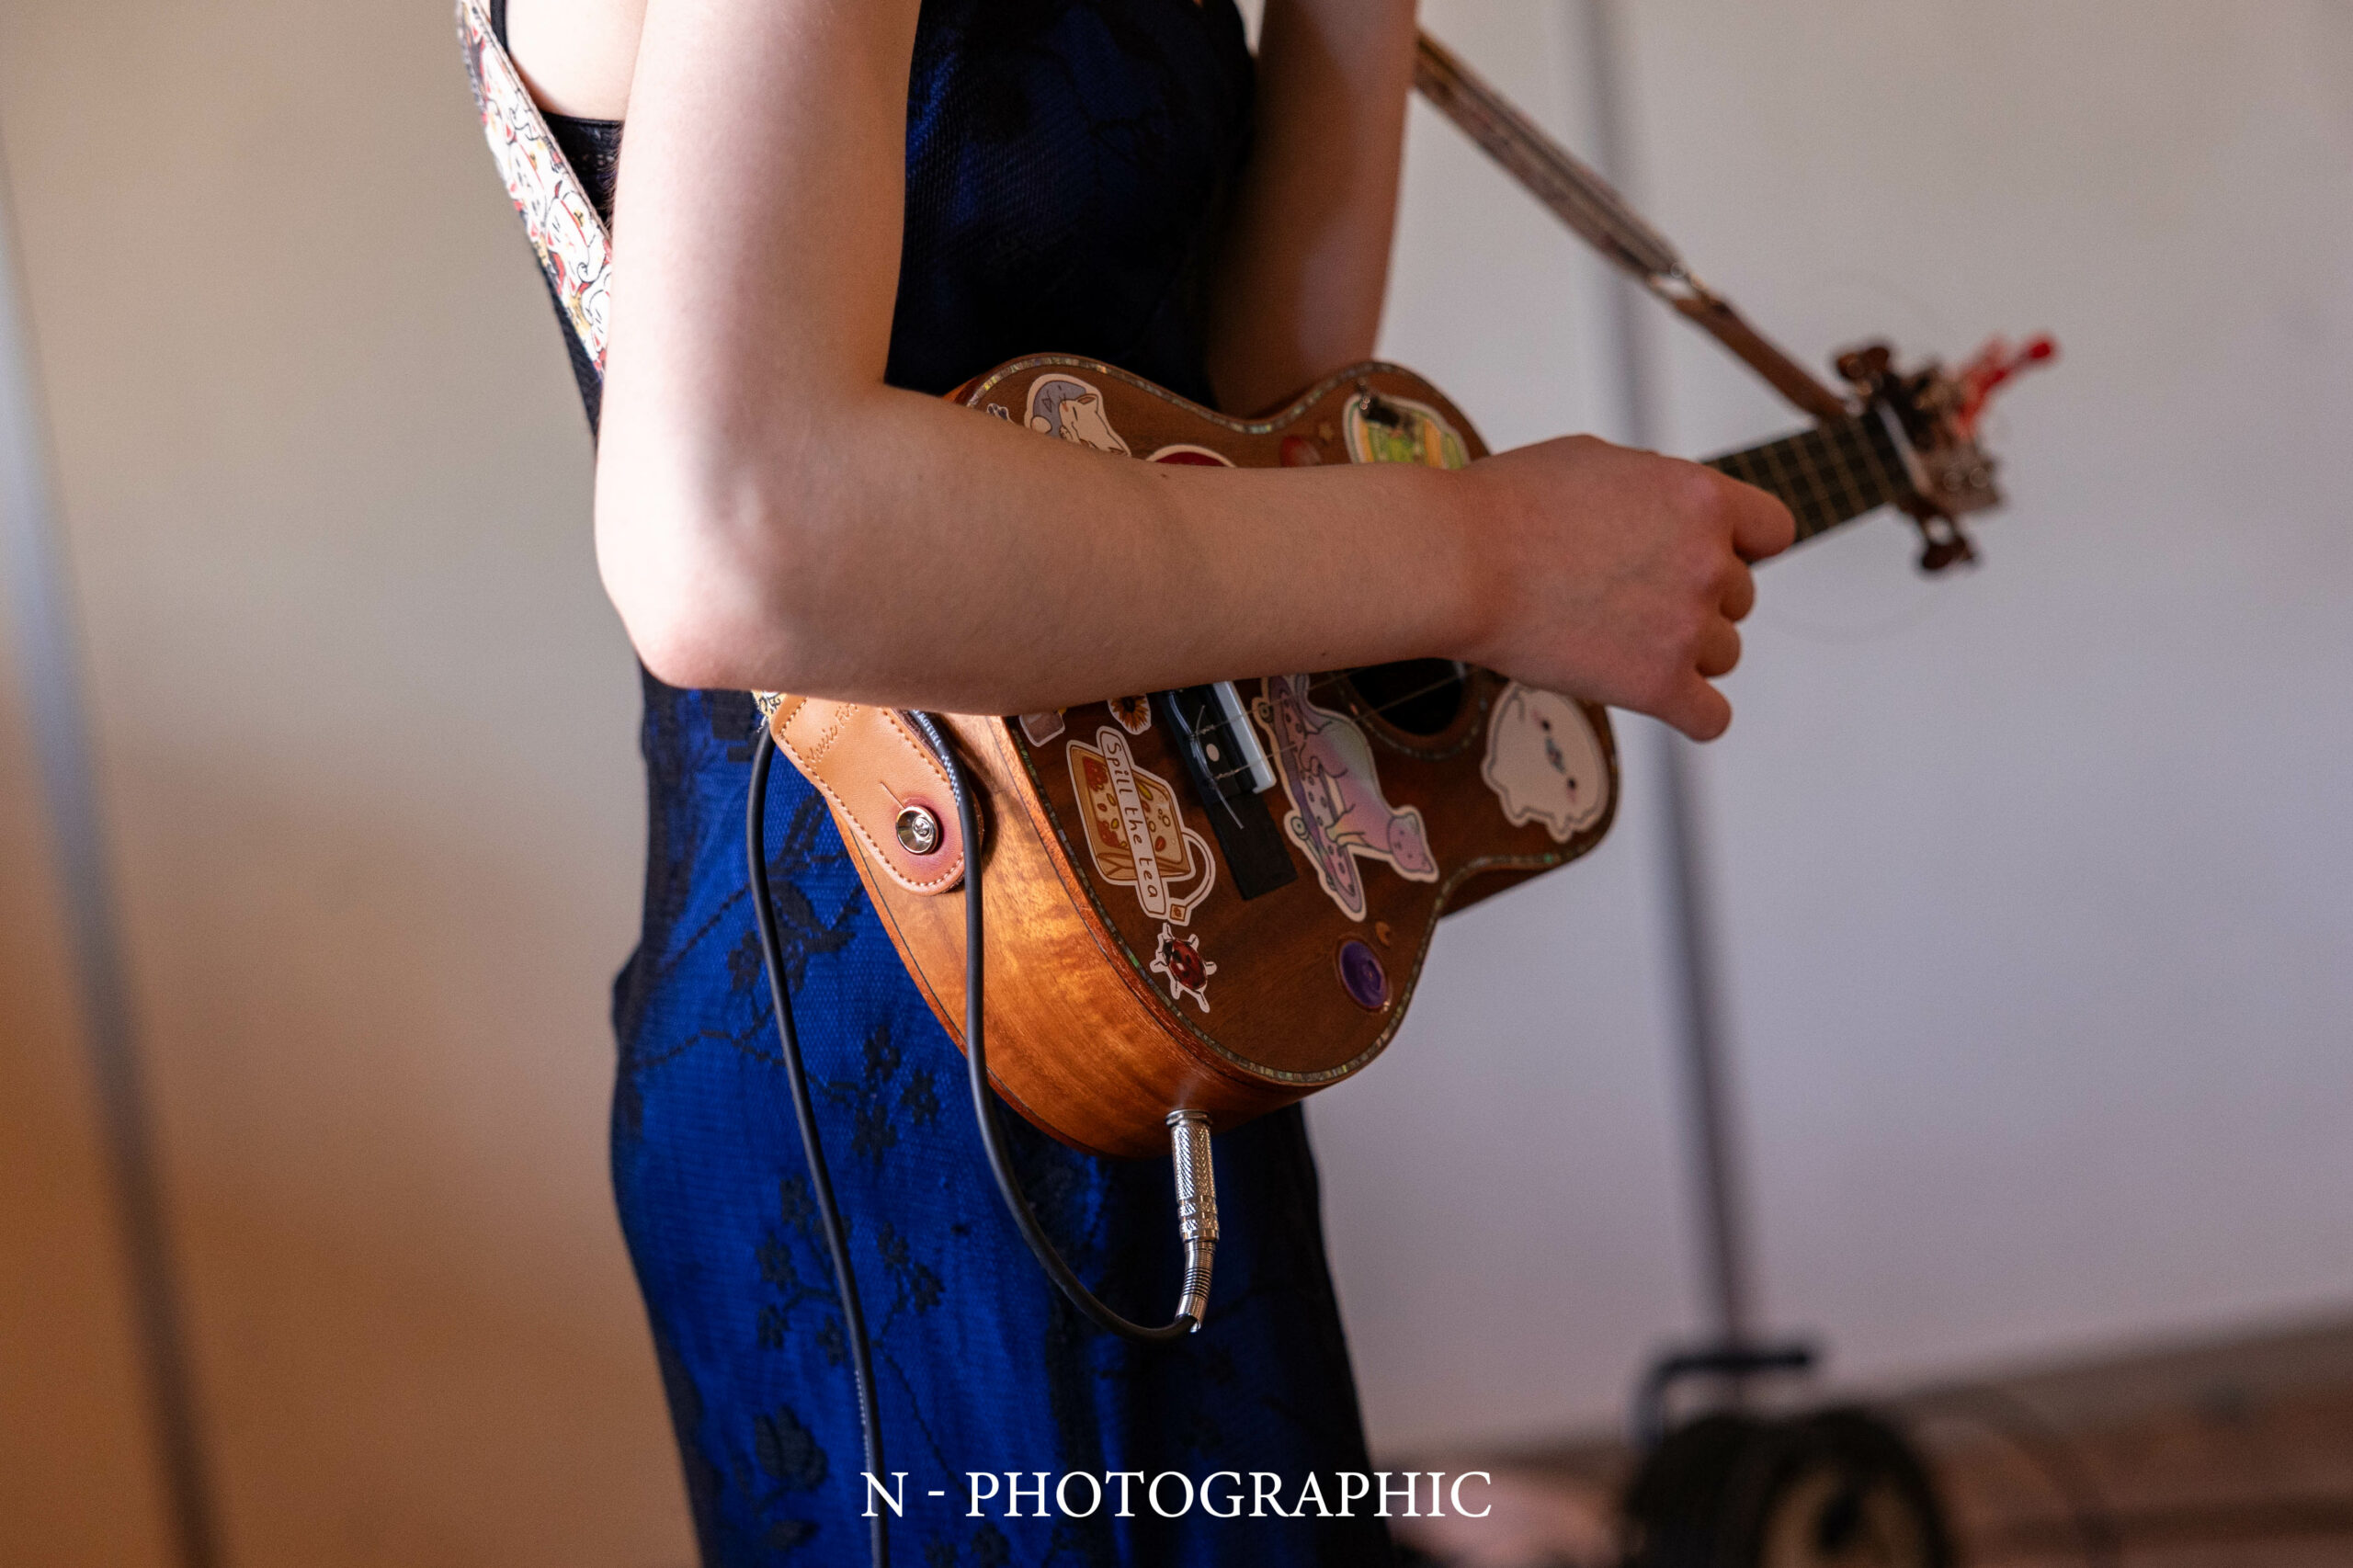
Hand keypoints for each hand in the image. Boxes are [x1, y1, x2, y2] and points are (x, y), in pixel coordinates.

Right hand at [1461, 435, 1795, 740]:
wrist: (1457, 562)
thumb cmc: (1506, 507)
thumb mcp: (1599, 460)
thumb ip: (1655, 490)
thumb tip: (1667, 513)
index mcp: (1701, 498)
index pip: (1772, 531)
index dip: (1740, 545)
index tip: (1711, 558)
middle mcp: (1707, 562)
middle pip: (1740, 599)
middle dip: (1693, 599)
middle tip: (1629, 599)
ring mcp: (1686, 627)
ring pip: (1722, 655)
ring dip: (1682, 652)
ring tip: (1619, 639)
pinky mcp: (1658, 685)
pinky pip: (1710, 718)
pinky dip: (1691, 712)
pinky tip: (1661, 697)